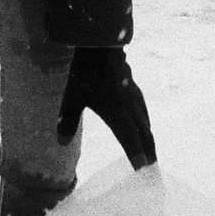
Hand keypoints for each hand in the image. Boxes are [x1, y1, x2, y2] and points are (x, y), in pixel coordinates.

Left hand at [56, 46, 156, 168]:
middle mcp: (131, 108)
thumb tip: (61, 143)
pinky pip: (143, 112)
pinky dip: (144, 124)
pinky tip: (141, 122)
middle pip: (145, 134)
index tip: (144, 172)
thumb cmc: (86, 72)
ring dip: (148, 138)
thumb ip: (67, 120)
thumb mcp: (72, 98)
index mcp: (119, 114)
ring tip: (149, 150)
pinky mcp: (133, 87)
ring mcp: (134, 97)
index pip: (131, 141)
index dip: (137, 157)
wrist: (102, 44)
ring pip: (146, 122)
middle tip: (153, 169)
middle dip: (149, 152)